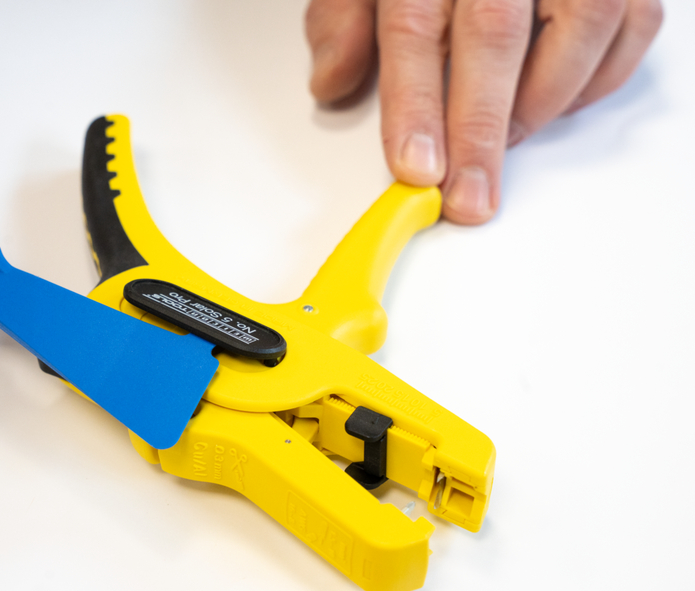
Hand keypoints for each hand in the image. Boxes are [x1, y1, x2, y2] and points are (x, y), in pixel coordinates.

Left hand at [306, 0, 662, 222]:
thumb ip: (343, 23)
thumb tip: (331, 81)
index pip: (416, 28)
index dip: (416, 105)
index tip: (417, 165)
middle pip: (495, 35)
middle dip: (479, 129)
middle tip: (468, 194)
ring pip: (581, 24)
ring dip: (541, 103)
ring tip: (505, 139)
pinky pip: (631, 26)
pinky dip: (593, 80)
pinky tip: (552, 101)